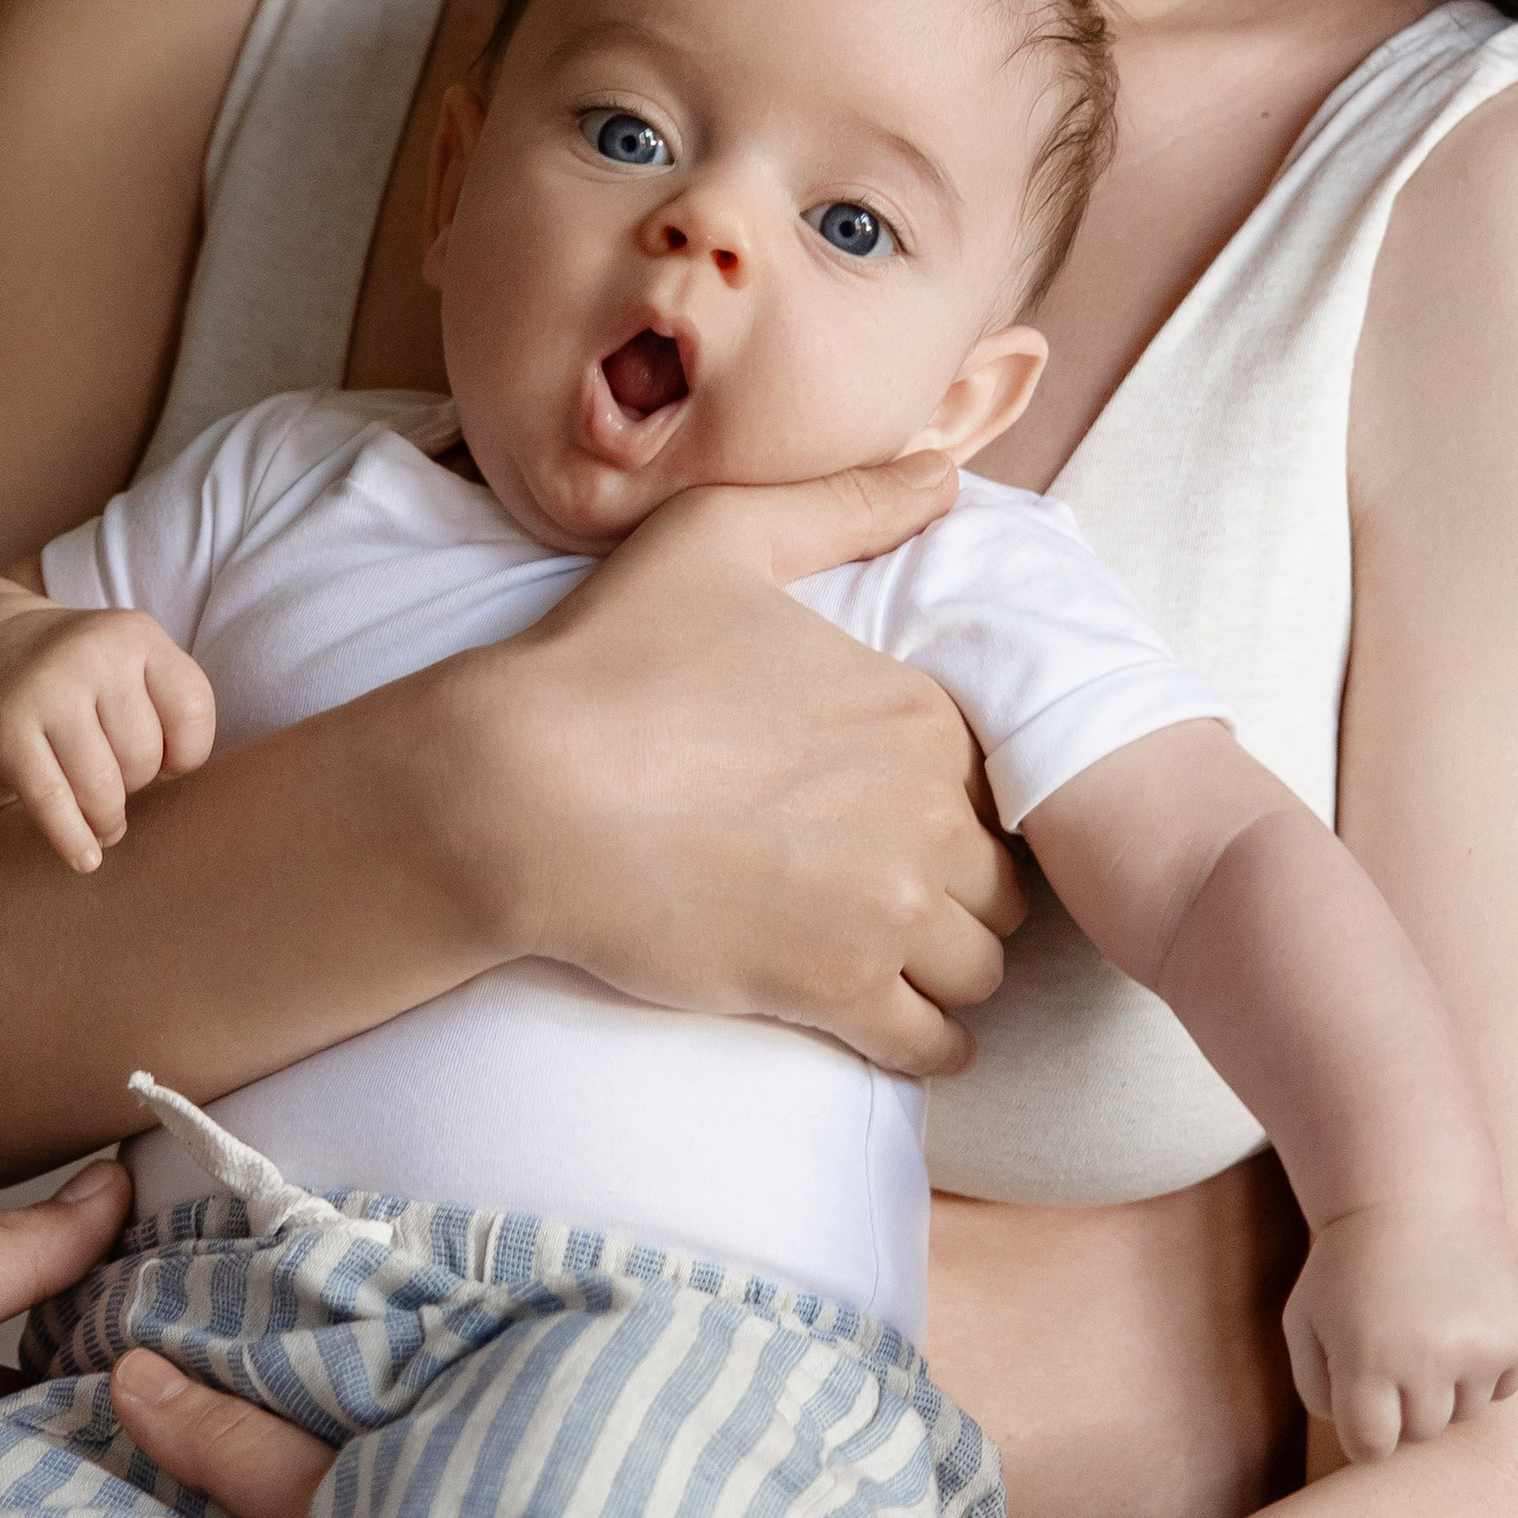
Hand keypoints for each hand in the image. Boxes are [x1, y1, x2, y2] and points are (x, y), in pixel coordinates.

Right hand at [0, 589, 218, 872]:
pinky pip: (52, 801)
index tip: (166, 762)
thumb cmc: (79, 678)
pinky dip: (73, 839)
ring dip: (107, 819)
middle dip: (136, 783)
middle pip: (144, 756)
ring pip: (102, 787)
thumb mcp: (129, 663)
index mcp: (135, 634)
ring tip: (104, 820)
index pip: (192, 709)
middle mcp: (92, 652)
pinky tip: (85, 858)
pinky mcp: (5, 729)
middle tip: (114, 778)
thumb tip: (174, 788)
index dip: (187, 752)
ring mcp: (45, 688)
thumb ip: (167, 710)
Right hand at [465, 450, 1024, 1076]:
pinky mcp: (829, 991)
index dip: (960, 799)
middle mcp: (923, 817)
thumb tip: (944, 473)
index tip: (908, 812)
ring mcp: (882, 913)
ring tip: (894, 958)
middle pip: (1003, 882)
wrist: (514, 793)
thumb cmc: (605, 661)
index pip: (999, 778)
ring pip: (981, 968)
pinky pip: (934, 1044)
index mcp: (914, 714)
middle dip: (964, 890)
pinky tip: (891, 1023)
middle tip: (902, 891)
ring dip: (949, 967)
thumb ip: (846, 506)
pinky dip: (926, 1041)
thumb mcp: (721, 538)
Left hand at [1282, 1195, 1517, 1461]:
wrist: (1416, 1199)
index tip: (1364, 1402)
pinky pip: (1503, 1388)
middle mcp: (1429, 1358)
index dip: (1365, 1430)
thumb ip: (1318, 1391)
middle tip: (1395, 1348)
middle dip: (1404, 1403)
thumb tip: (1363, 1440)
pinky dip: (1485, 1368)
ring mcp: (1481, 1348)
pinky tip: (1462, 1320)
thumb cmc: (1348, 1269)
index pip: (1371, 1447)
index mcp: (1367, 1358)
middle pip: (1421, 1432)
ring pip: (1465, 1412)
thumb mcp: (1305, 1322)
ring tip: (1428, 1327)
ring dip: (1447, 1385)